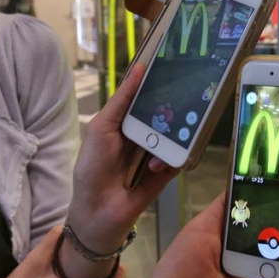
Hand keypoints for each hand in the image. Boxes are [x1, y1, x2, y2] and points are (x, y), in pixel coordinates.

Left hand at [66, 62, 179, 250]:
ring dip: (172, 135)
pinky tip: (156, 164)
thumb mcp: (102, 127)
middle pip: (166, 113)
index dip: (159, 84)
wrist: (97, 210)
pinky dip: (173, 157)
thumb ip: (122, 99)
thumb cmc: (93, 165)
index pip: (147, 96)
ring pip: (177, 133)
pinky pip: (180, 156)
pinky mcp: (168, 170)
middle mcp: (145, 133)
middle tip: (185, 97)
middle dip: (174, 106)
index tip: (176, 67)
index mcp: (127, 120)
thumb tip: (140, 68)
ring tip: (162, 139)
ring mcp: (158, 151)